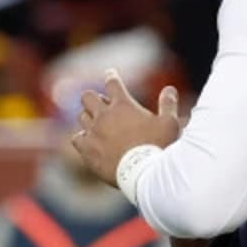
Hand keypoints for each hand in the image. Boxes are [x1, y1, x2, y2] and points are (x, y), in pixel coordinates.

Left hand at [71, 71, 180, 186]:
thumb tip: (169, 89)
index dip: (111, 76)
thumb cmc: (159, 146)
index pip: (113, 84)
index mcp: (123, 105)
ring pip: (82, 116)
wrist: (144, 172)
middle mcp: (104, 115)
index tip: (110, 73)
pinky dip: (81, 137)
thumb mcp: (170, 123)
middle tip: (101, 103)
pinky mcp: (86, 148)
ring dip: (89, 117)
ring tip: (98, 123)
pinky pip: (76, 138)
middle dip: (93, 97)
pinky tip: (87, 140)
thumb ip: (167, 104)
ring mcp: (92, 132)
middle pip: (87, 97)